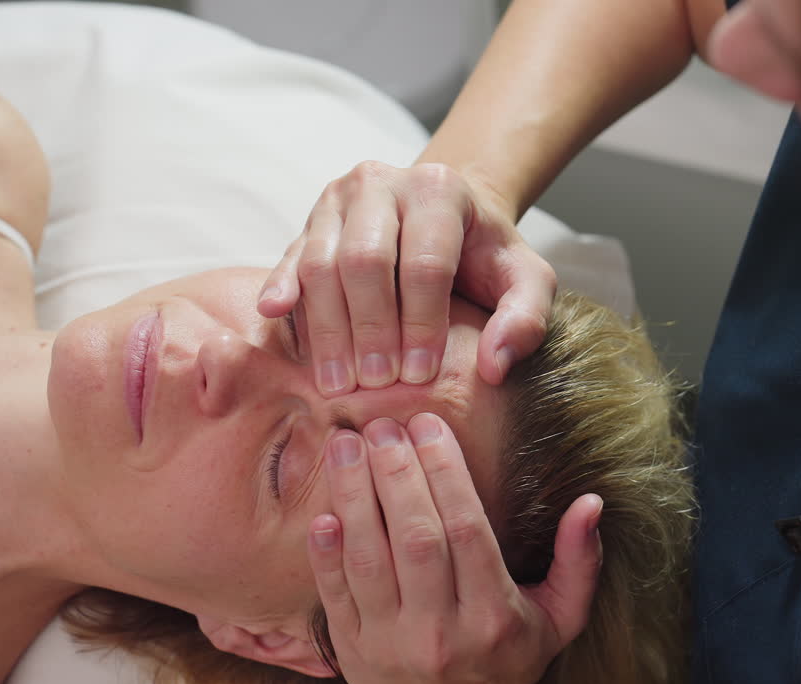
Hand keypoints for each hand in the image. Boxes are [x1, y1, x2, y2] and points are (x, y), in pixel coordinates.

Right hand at [257, 161, 556, 393]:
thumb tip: (493, 367)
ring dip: (328, 328)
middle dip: (370, 329)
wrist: (447, 216)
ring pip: (322, 263)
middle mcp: (382, 183)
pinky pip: (290, 256)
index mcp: (439, 190)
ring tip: (340, 383)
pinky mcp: (310, 220)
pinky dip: (281, 287)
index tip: (419, 375)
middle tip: (377, 384)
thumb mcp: (526, 281)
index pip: (425, 262)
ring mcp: (339, 198)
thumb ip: (525, 319)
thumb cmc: (486, 255)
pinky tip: (274, 316)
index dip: (421, 323)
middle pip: (366, 261)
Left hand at [307, 413, 602, 683]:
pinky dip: (326, 552)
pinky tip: (323, 509)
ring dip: (354, 495)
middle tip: (384, 425)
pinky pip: (334, 594)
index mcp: (494, 616)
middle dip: (397, 473)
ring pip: (369, 558)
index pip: (467, 530)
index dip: (445, 473)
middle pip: (416, 538)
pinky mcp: (353, 651)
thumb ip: (579, 559)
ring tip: (346, 445)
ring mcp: (392, 643)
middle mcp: (441, 631)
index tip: (430, 426)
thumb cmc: (511, 657)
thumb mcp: (561, 616)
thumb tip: (592, 502)